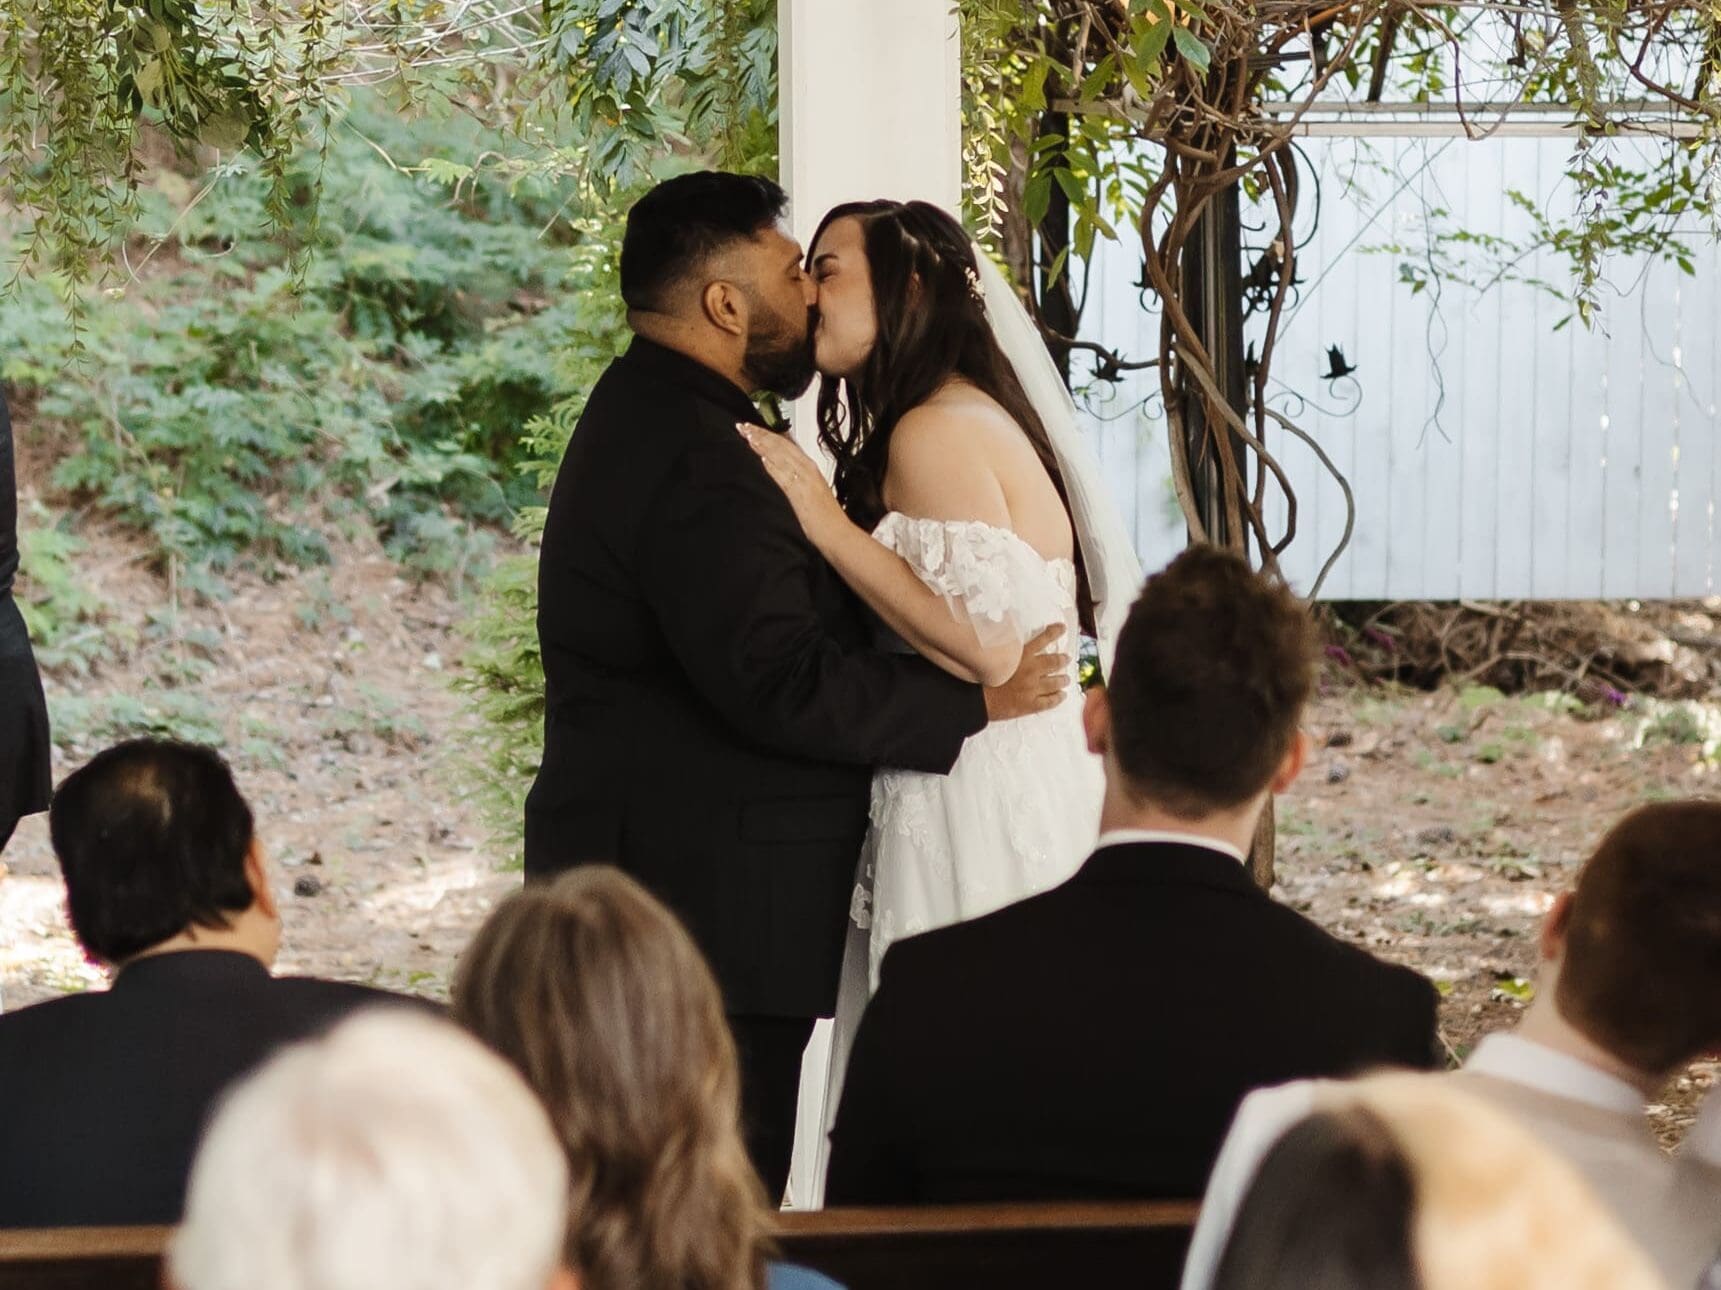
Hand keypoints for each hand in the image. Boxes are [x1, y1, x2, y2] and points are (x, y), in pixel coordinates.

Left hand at [738, 422, 852, 553]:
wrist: (836, 532)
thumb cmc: (826, 515)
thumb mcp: (813, 489)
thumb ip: (798, 477)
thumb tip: (783, 468)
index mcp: (810, 467)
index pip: (786, 444)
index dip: (768, 434)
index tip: (753, 428)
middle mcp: (807, 469)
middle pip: (781, 446)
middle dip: (761, 435)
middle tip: (743, 427)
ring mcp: (803, 480)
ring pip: (780, 456)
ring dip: (762, 444)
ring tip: (746, 435)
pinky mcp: (798, 493)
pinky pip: (783, 475)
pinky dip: (772, 465)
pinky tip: (761, 458)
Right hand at [983, 624, 1070, 721]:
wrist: (978, 699)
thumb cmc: (981, 676)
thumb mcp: (993, 654)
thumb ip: (1005, 646)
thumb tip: (1009, 638)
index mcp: (1021, 655)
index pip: (1042, 639)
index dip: (1054, 632)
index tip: (1062, 628)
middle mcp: (1031, 670)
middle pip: (1053, 662)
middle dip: (1062, 660)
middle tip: (1067, 658)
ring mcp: (1033, 688)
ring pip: (1055, 682)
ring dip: (1063, 679)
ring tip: (1066, 678)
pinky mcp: (1031, 704)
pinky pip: (1050, 701)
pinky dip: (1058, 698)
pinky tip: (1062, 695)